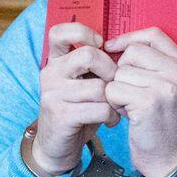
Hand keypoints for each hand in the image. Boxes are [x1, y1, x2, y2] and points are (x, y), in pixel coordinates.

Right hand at [34, 22, 117, 175]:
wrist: (58, 145)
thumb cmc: (79, 108)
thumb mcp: (84, 81)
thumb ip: (95, 64)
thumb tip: (125, 47)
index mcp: (56, 60)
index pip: (60, 32)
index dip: (83, 32)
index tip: (100, 45)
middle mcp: (50, 73)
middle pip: (89, 55)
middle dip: (111, 70)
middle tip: (115, 84)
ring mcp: (53, 94)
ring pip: (98, 87)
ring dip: (114, 99)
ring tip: (114, 106)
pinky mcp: (61, 115)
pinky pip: (99, 108)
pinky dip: (111, 116)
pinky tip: (110, 120)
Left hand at [102, 27, 176, 176]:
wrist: (170, 157)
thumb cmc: (163, 121)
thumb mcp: (168, 86)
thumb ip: (153, 64)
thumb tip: (116, 45)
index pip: (153, 35)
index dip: (129, 38)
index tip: (113, 47)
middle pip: (133, 52)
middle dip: (123, 71)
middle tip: (131, 92)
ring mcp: (166, 87)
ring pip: (120, 72)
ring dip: (118, 89)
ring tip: (132, 105)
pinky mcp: (148, 102)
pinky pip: (114, 89)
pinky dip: (114, 102)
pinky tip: (127, 113)